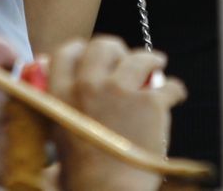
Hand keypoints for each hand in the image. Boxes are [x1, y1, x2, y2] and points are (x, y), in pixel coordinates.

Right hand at [47, 36, 186, 190]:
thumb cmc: (83, 175)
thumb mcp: (58, 136)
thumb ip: (59, 107)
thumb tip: (48, 83)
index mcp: (60, 95)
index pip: (66, 52)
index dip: (81, 49)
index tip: (90, 52)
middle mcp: (88, 86)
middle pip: (103, 46)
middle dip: (117, 49)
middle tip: (126, 58)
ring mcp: (119, 91)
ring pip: (139, 58)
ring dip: (150, 60)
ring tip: (157, 63)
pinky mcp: (149, 102)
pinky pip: (168, 85)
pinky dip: (174, 89)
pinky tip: (175, 94)